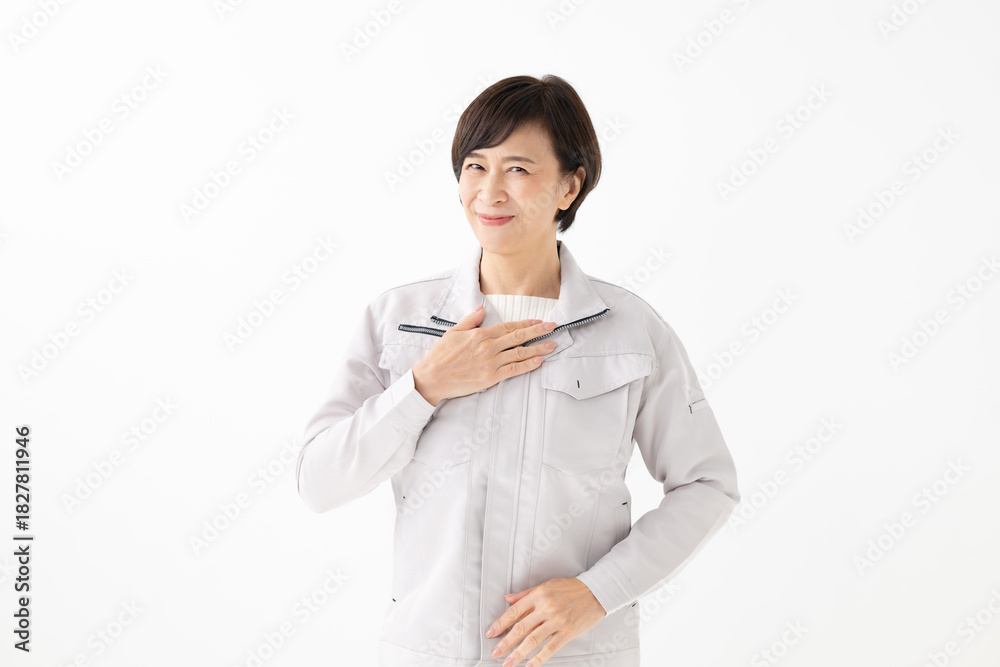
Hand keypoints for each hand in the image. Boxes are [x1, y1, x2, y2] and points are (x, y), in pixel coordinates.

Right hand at [412, 305, 557, 405]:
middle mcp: (489, 346)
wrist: (432, 377)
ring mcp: (491, 362)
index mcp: (480, 334)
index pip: (509, 326)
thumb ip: (470, 320)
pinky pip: (514, 370)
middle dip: (538, 331)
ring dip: (538, 348)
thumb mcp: (453, 332)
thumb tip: (481, 309)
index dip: (526, 323)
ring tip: (552, 344)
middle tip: (553, 327)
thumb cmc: (441, 356)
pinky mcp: (491, 377)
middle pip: (519, 337)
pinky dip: (528, 365)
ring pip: (520, 353)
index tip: (539, 320)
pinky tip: (539, 361)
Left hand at [485, 577, 607, 666]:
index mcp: (539, 595)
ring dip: (518, 654)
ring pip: (532, 640)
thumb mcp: (547, 585)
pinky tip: (530, 665)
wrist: (597, 592)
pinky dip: (538, 658)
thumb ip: (526, 594)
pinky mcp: (567, 632)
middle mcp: (546, 608)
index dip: (500, 624)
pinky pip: (550, 648)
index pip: (514, 611)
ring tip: (508, 663)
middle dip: (505, 643)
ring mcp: (557, 621)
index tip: (491, 633)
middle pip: (521, 628)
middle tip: (495, 653)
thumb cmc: (572, 588)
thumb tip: (508, 599)